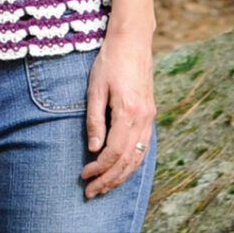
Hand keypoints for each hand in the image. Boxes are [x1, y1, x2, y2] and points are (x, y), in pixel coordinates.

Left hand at [80, 32, 155, 197]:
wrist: (132, 40)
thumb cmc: (110, 60)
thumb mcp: (95, 87)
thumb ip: (94, 119)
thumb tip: (93, 149)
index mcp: (128, 111)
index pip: (114, 152)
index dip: (99, 168)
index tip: (84, 175)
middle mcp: (143, 118)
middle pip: (127, 160)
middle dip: (109, 180)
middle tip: (91, 192)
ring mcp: (149, 116)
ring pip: (138, 157)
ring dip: (121, 175)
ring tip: (104, 187)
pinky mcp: (150, 113)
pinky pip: (144, 147)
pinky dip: (133, 163)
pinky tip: (122, 170)